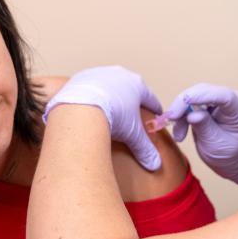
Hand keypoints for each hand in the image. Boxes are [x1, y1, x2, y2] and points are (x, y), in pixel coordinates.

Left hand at [43, 66, 163, 170]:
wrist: (81, 108)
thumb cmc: (111, 117)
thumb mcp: (132, 135)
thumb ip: (145, 149)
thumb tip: (156, 164)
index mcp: (137, 85)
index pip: (150, 98)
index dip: (154, 108)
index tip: (156, 114)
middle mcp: (119, 74)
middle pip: (129, 88)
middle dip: (131, 100)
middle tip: (131, 112)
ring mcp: (99, 73)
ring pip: (108, 85)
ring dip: (110, 95)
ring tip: (108, 108)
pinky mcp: (81, 77)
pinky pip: (88, 86)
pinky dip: (91, 95)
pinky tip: (88, 106)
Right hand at [165, 83, 237, 185]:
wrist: (232, 159)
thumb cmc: (229, 154)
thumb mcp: (215, 145)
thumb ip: (204, 127)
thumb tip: (192, 115)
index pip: (223, 96)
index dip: (203, 95)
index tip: (185, 101)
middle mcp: (230, 100)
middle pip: (204, 91)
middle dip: (184, 103)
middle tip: (172, 118)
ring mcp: (218, 100)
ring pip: (193, 96)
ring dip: (181, 114)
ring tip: (179, 135)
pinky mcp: (207, 103)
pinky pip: (189, 104)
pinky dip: (182, 117)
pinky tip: (180, 133)